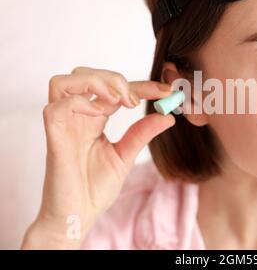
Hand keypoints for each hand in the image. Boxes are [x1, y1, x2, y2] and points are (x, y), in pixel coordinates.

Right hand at [21, 66, 173, 248]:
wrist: (80, 215)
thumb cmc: (96, 188)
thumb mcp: (125, 156)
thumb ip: (142, 133)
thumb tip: (168, 116)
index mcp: (94, 119)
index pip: (115, 90)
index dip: (141, 85)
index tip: (166, 91)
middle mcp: (77, 116)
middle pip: (85, 74)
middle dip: (113, 78)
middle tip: (134, 100)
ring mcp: (63, 124)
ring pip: (64, 82)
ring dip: (95, 82)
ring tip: (118, 101)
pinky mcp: (53, 136)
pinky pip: (57, 106)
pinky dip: (80, 102)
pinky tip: (99, 114)